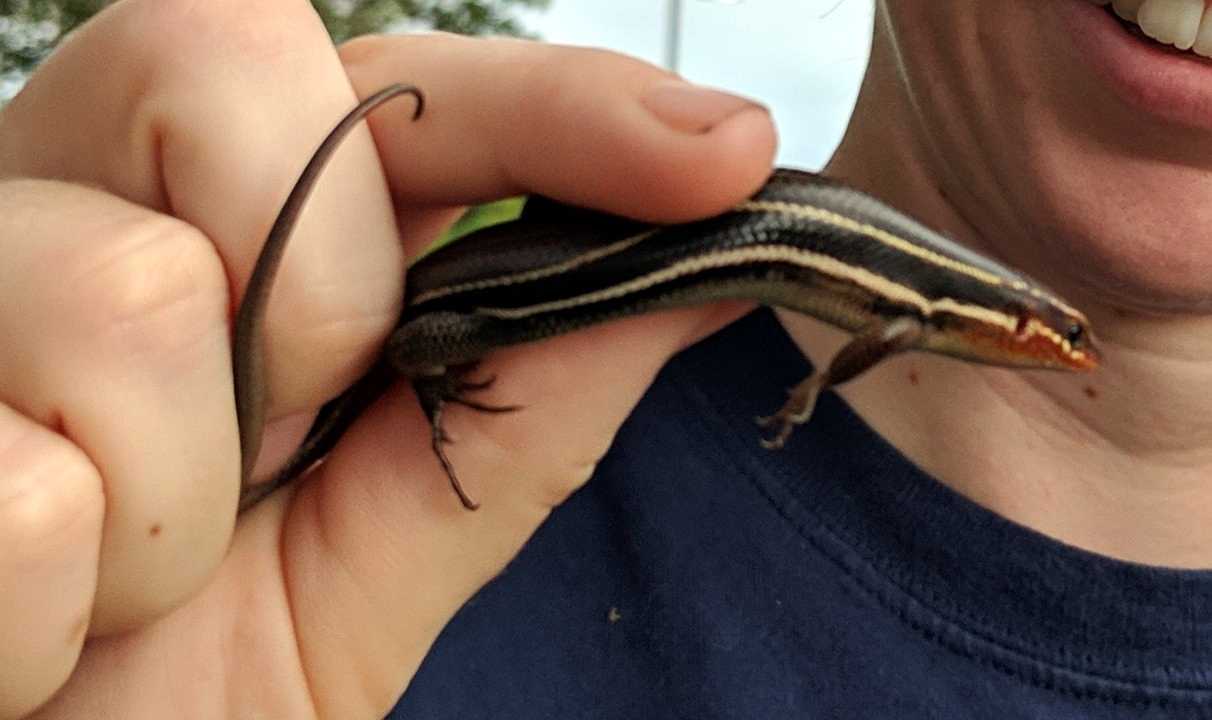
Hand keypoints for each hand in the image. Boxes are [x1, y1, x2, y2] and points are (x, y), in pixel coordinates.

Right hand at [0, 1, 774, 716]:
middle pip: (222, 57)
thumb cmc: (192, 680)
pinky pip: (20, 490)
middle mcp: (63, 199)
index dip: (561, 103)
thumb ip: (521, 402)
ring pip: (126, 291)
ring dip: (169, 501)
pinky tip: (29, 629)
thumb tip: (704, 271)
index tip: (722, 153)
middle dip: (315, 291)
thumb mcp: (387, 548)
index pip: (396, 83)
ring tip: (121, 578)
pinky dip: (50, 608)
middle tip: (267, 441)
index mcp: (212, 223)